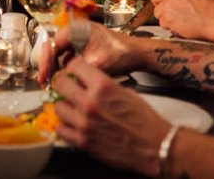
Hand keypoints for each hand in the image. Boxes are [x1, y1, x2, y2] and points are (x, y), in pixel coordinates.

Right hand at [38, 21, 145, 83]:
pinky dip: (65, 66)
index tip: (44, 78)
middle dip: (48, 64)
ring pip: (61, 52)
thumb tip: (57, 81)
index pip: (52, 44)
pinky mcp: (86, 45)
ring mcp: (81, 37)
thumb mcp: (96, 64)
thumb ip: (75, 71)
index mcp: (77, 29)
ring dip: (55, 66)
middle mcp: (77, 30)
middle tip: (44, 82)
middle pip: (54, 47)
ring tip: (52, 82)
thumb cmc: (120, 55)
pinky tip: (65, 78)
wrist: (139, 55)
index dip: (45, 62)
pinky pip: (70, 55)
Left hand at [51, 58, 173, 174]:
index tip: (74, 72)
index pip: (75, 66)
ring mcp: (84, 123)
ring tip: (73, 108)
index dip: (74, 68)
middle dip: (65, 84)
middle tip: (69, 88)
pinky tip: (73, 124)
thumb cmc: (146, 121)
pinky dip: (65, 125)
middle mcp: (90, 103)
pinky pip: (61, 129)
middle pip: (60, 84)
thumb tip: (89, 83)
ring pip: (58, 107)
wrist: (155, 147)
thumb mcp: (127, 92)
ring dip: (64, 106)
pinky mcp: (82, 141)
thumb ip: (104, 86)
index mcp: (103, 86)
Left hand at [151, 0, 213, 42]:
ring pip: (158, 12)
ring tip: (179, 19)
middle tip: (171, 10)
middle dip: (161, 4)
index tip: (169, 0)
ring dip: (166, 16)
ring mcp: (169, 6)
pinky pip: (162, 24)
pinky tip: (181, 25)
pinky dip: (170, 26)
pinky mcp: (169, 20)